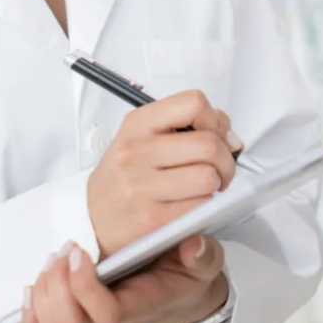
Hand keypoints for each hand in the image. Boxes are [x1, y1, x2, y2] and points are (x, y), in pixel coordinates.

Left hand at [21, 235, 228, 322]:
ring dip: (45, 292)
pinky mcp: (81, 321)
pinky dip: (33, 312)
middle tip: (67, 250)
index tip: (81, 251)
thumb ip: (203, 256)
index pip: (107, 314)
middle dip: (58, 285)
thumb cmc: (188, 278)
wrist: (184, 299)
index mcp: (143, 308)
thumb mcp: (205, 263)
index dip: (85, 287)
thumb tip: (194, 244)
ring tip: (58, 258)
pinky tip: (37, 284)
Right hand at [87, 89, 240, 256]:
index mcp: (138, 124)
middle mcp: (136, 151)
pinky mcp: (151, 219)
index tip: (215, 135)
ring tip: (204, 187)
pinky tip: (191, 204)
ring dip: (216, 184)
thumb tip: (231, 137)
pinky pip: (199, 207)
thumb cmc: (124, 175)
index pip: (193, 103)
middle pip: (208, 144)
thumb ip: (186, 126)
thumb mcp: (143, 138)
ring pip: (208, 177)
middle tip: (220, 169)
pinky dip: (205, 205)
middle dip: (225, 159)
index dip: (214, 120)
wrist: (91, 217)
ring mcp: (141, 186)